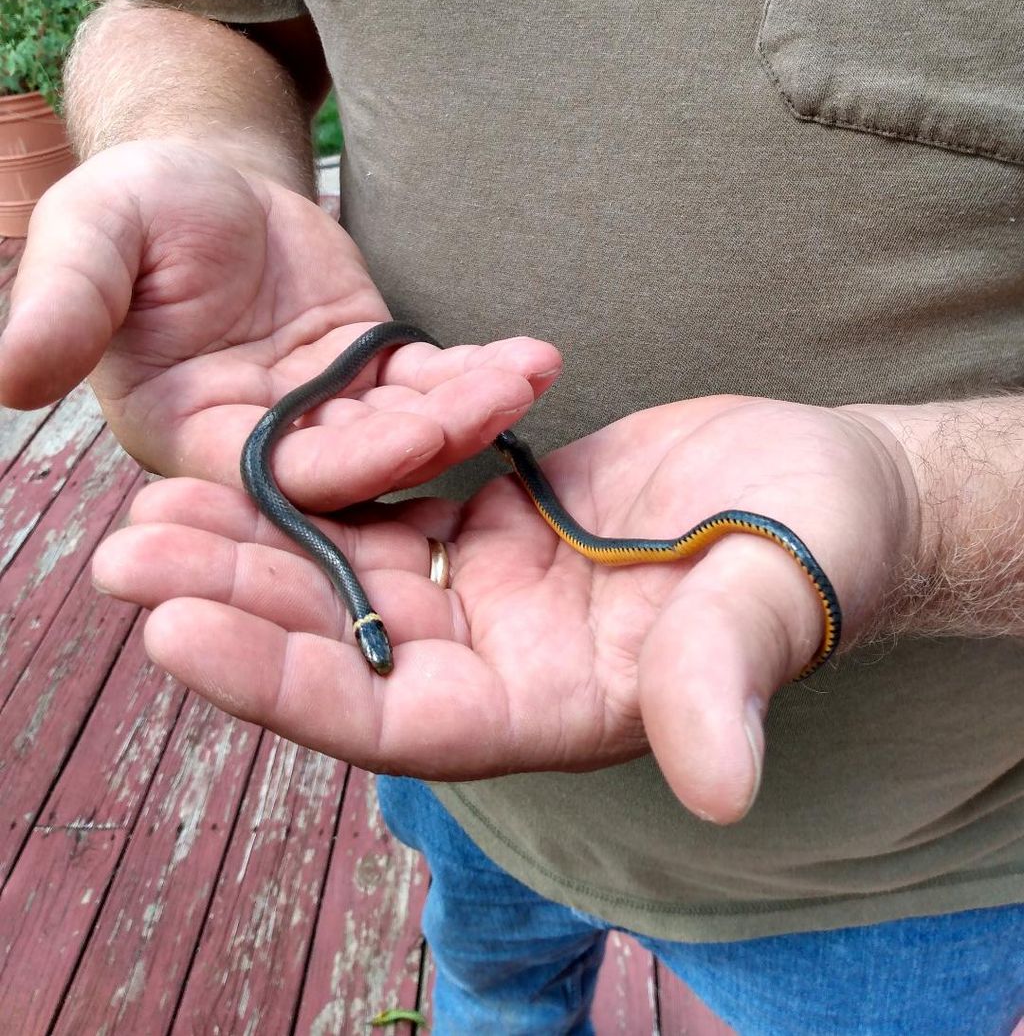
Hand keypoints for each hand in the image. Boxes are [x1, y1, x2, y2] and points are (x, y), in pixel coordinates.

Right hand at [0, 141, 559, 501]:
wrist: (206, 179)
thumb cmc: (139, 203)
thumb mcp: (93, 234)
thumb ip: (63, 300)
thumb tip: (7, 376)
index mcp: (184, 432)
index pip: (261, 470)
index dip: (331, 462)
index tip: (402, 437)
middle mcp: (258, 443)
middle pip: (350, 464)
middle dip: (423, 438)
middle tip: (497, 403)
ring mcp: (323, 414)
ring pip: (402, 429)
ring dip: (468, 408)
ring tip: (528, 372)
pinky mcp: (373, 375)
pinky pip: (431, 385)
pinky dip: (480, 374)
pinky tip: (535, 356)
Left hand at [92, 392, 916, 822]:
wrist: (826, 485)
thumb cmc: (818, 548)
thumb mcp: (773, 605)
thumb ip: (726, 683)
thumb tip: (721, 789)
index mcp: (552, 710)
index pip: (394, 721)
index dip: (287, 682)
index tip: (177, 631)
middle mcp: (501, 661)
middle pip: (343, 645)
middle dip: (236, 601)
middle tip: (123, 551)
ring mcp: (491, 590)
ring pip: (349, 574)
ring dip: (254, 540)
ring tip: (151, 502)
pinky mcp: (492, 522)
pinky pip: (388, 509)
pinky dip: (321, 487)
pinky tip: (251, 452)